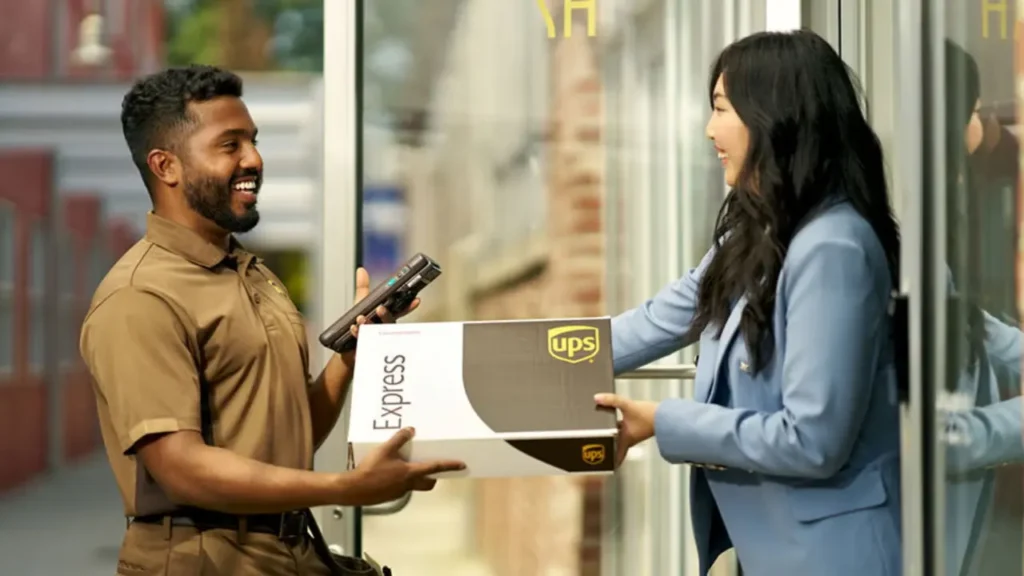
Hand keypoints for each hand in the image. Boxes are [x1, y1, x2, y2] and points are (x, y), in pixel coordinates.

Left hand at [340, 267, 419, 363]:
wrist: (348, 347)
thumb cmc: (359, 326)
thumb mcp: (361, 304)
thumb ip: (363, 288)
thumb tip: (361, 270)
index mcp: (385, 317)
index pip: (399, 311)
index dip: (408, 306)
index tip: (416, 300)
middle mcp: (383, 328)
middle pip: (389, 323)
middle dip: (386, 315)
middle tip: (381, 308)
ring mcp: (376, 339)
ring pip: (376, 333)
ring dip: (369, 324)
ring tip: (361, 318)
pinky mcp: (366, 348)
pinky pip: (364, 341)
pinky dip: (358, 334)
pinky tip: (354, 328)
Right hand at [347, 427, 465, 505]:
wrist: (354, 489)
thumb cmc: (370, 469)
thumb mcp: (385, 449)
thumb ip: (399, 439)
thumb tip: (411, 430)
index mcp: (410, 473)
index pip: (435, 468)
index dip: (450, 465)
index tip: (462, 465)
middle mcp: (408, 484)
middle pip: (428, 483)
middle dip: (434, 477)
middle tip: (434, 469)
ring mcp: (399, 492)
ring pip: (415, 486)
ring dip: (417, 478)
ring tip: (408, 466)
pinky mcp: (390, 496)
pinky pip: (401, 488)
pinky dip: (402, 481)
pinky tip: (390, 473)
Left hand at [594, 394, 657, 466]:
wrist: (667, 414)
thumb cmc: (651, 416)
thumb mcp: (628, 406)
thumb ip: (612, 400)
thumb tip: (598, 398)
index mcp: (625, 439)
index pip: (616, 455)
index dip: (609, 461)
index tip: (604, 465)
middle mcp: (630, 438)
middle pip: (616, 445)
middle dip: (608, 445)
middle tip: (599, 446)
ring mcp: (635, 433)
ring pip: (621, 437)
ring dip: (614, 435)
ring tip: (606, 432)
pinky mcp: (639, 427)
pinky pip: (627, 430)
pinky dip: (621, 427)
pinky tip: (620, 421)